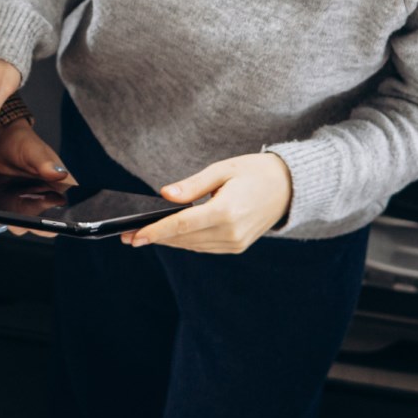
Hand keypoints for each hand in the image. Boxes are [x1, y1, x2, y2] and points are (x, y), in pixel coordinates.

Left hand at [0, 118, 71, 238]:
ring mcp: (21, 206)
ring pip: (19, 226)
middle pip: (41, 227)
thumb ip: (45, 163)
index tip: (40, 214)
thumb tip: (60, 175)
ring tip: (3, 210)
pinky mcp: (3, 207)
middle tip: (19, 215)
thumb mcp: (33, 150)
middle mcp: (41, 202)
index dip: (53, 220)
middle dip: (30, 225)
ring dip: (12, 223)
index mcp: (56, 190)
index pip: (61, 214)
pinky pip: (0, 220)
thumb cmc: (21, 141)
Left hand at [121, 153, 292, 252]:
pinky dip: (186, 241)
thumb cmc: (254, 172)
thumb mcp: (222, 170)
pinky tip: (170, 235)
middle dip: (155, 237)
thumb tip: (164, 195)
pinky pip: (204, 247)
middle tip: (128, 236)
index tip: (133, 236)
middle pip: (184, 238)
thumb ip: (191, 186)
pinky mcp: (237, 246)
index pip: (182, 225)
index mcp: (226, 211)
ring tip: (143, 236)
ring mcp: (235, 243)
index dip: (155, 231)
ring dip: (168, 241)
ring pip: (192, 245)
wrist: (289, 187)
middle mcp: (231, 232)